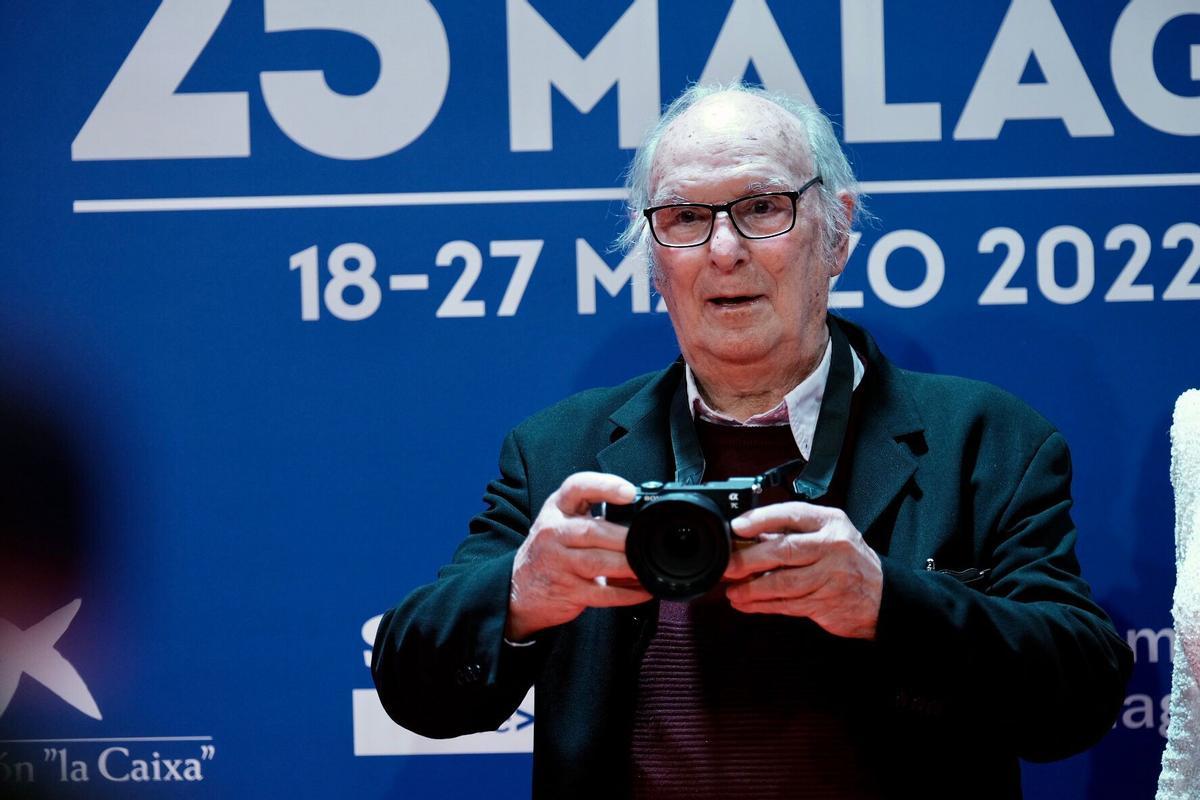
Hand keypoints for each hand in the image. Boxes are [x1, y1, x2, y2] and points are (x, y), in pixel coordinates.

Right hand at [506, 472, 652, 641]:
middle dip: (624, 538)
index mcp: (557, 509)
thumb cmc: (550, 549)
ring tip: (646, 565)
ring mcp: (557, 563)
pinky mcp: (566, 590)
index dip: (604, 486)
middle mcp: (553, 532)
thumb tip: (640, 516)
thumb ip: (592, 514)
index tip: (629, 493)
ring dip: (627, 565)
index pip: (577, 487)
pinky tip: (642, 590)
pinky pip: (601, 593)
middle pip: (592, 530)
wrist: (518, 588)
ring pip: (597, 562)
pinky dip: (626, 593)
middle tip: (647, 540)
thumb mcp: (562, 521)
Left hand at [723, 502, 881, 639]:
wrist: (882, 595)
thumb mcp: (826, 535)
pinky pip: (787, 604)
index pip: (791, 514)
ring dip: (751, 588)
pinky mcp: (824, 603)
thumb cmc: (848, 560)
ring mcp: (830, 576)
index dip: (760, 519)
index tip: (737, 526)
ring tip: (733, 589)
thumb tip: (745, 536)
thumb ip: (790, 534)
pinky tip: (746, 603)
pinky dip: (762, 605)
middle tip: (727, 565)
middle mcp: (832, 547)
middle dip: (748, 559)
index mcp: (830, 523)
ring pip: (783, 582)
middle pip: (783, 550)